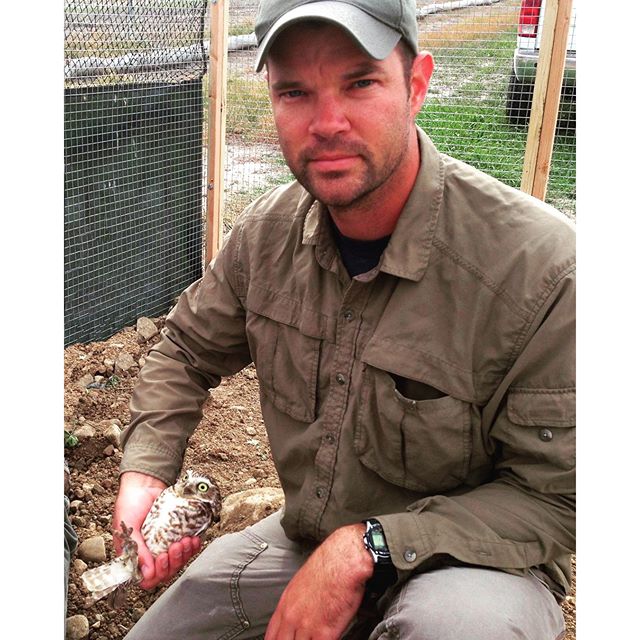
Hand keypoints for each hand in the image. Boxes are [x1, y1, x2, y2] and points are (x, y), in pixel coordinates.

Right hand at [113, 471, 201, 589]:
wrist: (145, 483)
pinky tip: (194, 539)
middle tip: (175, 547)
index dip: (157, 574)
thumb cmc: (130, 503)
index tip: (162, 558)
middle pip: (165, 573)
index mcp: (135, 556)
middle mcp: (150, 553)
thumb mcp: (127, 526)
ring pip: (178, 562)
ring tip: (186, 541)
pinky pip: (187, 549)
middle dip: (173, 563)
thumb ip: (136, 549)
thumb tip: (147, 574)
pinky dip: (192, 547)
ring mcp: (164, 544)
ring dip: (184, 555)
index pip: (147, 579)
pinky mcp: (176, 534)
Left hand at [265, 524, 373, 639]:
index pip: (271, 635)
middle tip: (298, 639)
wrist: (344, 560)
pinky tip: (327, 639)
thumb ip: (297, 601)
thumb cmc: (328, 565)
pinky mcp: (325, 633)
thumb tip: (301, 612)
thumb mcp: (302, 581)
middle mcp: (293, 617)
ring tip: (313, 639)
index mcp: (286, 604)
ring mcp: (307, 627)